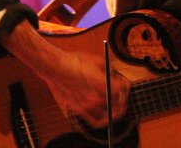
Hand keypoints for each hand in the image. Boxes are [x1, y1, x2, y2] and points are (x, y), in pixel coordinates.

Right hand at [1, 20, 129, 127]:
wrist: (55, 67)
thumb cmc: (74, 61)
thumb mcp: (97, 59)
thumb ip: (109, 68)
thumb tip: (113, 73)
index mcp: (103, 83)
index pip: (121, 90)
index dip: (125, 86)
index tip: (124, 84)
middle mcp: (96, 97)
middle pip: (116, 103)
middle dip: (122, 99)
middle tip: (123, 96)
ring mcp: (87, 105)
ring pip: (108, 114)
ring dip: (113, 110)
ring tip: (116, 106)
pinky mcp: (78, 109)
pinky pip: (95, 121)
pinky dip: (102, 120)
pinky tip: (105, 116)